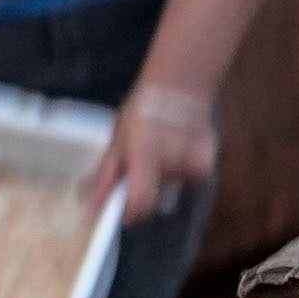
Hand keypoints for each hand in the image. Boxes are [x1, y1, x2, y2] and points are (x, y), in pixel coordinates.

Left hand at [96, 82, 218, 220]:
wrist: (179, 85)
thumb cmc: (142, 111)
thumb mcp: (117, 142)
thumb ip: (106, 178)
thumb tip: (91, 209)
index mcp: (145, 157)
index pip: (140, 203)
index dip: (130, 212)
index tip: (124, 207)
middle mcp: (171, 164)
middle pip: (156, 198)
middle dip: (146, 189)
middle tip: (143, 164)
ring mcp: (192, 164)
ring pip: (172, 186)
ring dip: (164, 176)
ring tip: (161, 149)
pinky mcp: (207, 161)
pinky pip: (190, 177)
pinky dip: (183, 169)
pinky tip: (178, 149)